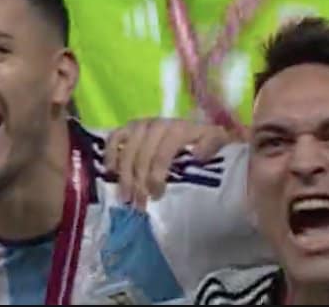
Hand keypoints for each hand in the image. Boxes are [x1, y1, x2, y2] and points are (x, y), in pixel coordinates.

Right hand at [106, 118, 231, 208]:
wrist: (197, 130)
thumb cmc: (206, 141)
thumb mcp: (218, 141)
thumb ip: (211, 145)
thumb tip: (197, 156)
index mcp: (177, 129)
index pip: (161, 155)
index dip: (156, 176)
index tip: (156, 197)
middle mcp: (155, 124)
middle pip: (141, 156)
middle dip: (138, 182)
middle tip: (138, 204)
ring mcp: (139, 125)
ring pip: (126, 150)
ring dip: (124, 175)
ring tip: (124, 196)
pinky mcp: (128, 127)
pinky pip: (114, 138)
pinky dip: (110, 154)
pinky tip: (110, 172)